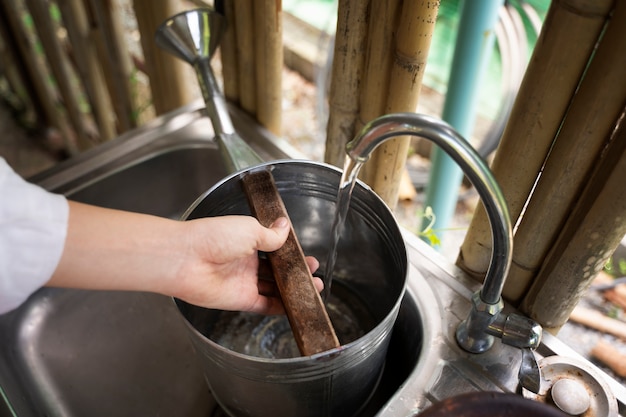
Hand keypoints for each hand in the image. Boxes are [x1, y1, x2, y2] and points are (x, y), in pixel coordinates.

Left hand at [172, 216, 321, 314]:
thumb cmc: (212, 237)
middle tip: (313, 271)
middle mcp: (246, 262)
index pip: (274, 248)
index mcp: (247, 241)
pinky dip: (281, 306)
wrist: (186, 259)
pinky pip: (265, 305)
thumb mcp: (249, 229)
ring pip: (274, 288)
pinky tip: (295, 305)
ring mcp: (244, 282)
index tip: (306, 254)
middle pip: (276, 270)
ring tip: (313, 287)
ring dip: (293, 289)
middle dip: (296, 271)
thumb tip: (285, 227)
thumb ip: (271, 235)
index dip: (291, 252)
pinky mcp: (241, 300)